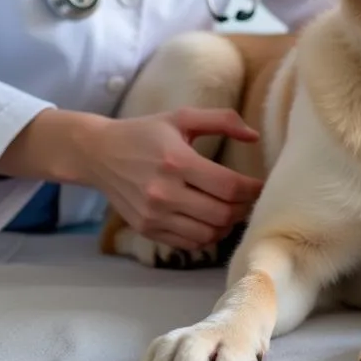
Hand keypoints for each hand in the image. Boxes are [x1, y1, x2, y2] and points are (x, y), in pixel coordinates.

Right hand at [90, 108, 264, 251]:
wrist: (99, 154)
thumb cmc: (145, 132)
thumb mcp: (182, 117)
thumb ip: (222, 120)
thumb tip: (255, 136)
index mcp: (177, 161)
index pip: (228, 186)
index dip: (253, 189)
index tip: (261, 184)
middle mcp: (165, 193)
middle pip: (222, 214)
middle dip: (243, 208)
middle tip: (249, 198)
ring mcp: (154, 216)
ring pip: (208, 234)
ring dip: (227, 225)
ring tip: (231, 209)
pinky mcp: (147, 230)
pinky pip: (189, 243)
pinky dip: (207, 236)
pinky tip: (210, 220)